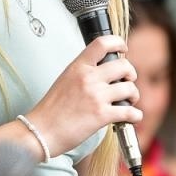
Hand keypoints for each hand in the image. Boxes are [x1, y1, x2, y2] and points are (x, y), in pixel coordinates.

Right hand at [25, 35, 142, 155]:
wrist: (40, 132)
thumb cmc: (50, 111)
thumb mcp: (64, 81)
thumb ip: (83, 73)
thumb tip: (104, 73)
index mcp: (78, 67)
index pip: (102, 43)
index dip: (118, 43)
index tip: (123, 49)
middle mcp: (88, 78)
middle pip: (124, 66)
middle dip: (131, 74)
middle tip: (128, 82)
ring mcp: (96, 96)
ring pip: (130, 88)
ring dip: (133, 96)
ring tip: (128, 102)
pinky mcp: (102, 115)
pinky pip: (130, 111)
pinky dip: (135, 115)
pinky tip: (131, 117)